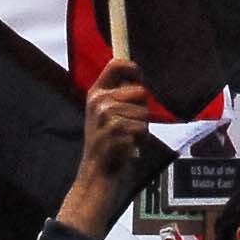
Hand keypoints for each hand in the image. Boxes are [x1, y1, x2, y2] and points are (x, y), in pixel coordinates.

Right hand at [60, 59, 165, 236]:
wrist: (96, 175)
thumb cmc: (107, 145)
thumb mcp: (105, 116)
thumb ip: (119, 97)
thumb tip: (138, 79)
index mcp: (95, 94)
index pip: (116, 64)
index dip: (133, 67)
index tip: (139, 75)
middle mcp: (98, 101)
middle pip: (140, 92)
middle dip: (143, 111)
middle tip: (129, 128)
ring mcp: (105, 115)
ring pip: (144, 113)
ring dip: (142, 130)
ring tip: (126, 140)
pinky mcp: (115, 131)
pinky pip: (142, 130)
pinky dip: (140, 142)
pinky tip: (127, 149)